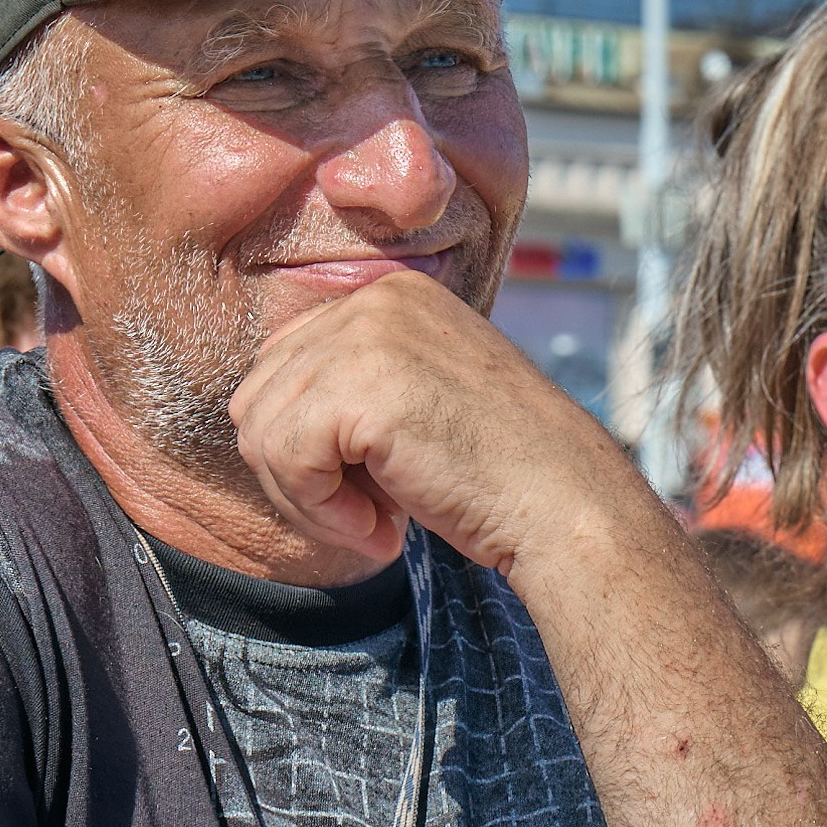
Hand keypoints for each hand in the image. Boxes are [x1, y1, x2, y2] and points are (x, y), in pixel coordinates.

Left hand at [230, 272, 644, 571]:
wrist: (566, 507)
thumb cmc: (501, 476)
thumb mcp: (421, 402)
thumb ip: (355, 388)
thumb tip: (262, 419)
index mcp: (393, 295)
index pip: (286, 363)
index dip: (309, 442)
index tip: (371, 490)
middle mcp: (376, 299)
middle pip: (260, 394)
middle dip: (298, 472)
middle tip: (369, 517)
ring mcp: (367, 334)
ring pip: (261, 429)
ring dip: (308, 499)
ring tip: (374, 527)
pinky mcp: (360, 385)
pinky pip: (284, 457)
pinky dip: (319, 511)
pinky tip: (380, 530)